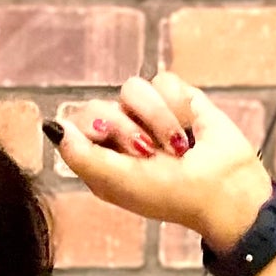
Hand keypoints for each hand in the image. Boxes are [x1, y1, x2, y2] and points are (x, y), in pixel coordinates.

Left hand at [49, 66, 272, 247]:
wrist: (223, 188)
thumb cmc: (169, 194)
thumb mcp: (119, 181)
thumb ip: (81, 156)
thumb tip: (53, 126)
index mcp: (101, 157)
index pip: (77, 124)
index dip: (96, 131)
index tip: (121, 152)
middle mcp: (120, 132)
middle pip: (101, 104)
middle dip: (128, 129)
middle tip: (149, 155)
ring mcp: (147, 114)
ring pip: (133, 88)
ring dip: (158, 119)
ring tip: (176, 146)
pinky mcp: (176, 97)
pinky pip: (164, 80)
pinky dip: (179, 106)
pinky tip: (190, 128)